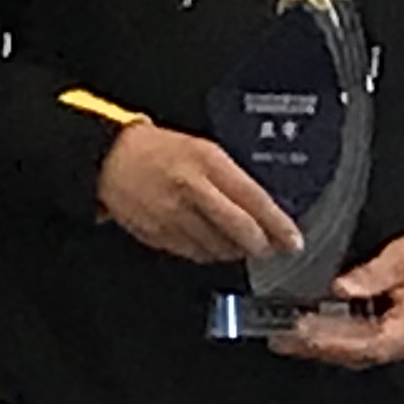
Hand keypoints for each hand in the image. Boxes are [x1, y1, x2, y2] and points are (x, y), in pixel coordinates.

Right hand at [95, 118, 304, 264]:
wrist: (111, 158)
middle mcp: (193, 189)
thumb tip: (260, 209)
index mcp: (208, 162)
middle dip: (260, 245)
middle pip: (239, 229)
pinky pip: (196, 253)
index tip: (292, 239)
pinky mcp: (160, 235)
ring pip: (219, 247)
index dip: (277, 224)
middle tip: (270, 249)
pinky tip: (213, 245)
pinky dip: (210, 253)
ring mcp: (175, 215)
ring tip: (240, 245)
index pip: (253, 199)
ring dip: (235, 251)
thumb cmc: (158, 150)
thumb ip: (231, 177)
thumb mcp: (202, 149)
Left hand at [271, 225, 403, 366]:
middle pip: (358, 353)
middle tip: (283, 339)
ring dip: (328, 346)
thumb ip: (371, 276)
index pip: (365, 343)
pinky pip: (370, 344)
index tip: (301, 333)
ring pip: (362, 352)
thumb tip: (342, 289)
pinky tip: (322, 331)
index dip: (331, 341)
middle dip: (319, 347)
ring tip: (293, 337)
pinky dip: (343, 340)